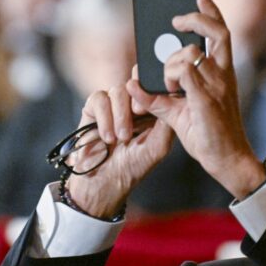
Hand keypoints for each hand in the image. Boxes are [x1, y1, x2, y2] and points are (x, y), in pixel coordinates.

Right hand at [67, 84, 174, 218]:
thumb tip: (171, 97)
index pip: (156, 88)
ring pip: (119, 90)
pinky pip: (99, 99)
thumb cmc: (133, 167)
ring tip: (122, 137)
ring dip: (121, 114)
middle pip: (137, 84)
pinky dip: (104, 117)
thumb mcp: (158, 146)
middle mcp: (133, 105)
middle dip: (138, 98)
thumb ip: (166, 121)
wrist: (104, 182)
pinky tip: (107, 137)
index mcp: (153, 112)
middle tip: (138, 113)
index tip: (154, 97)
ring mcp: (114, 106)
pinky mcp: (94, 109)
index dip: (155, 87)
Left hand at [127, 0, 264, 198]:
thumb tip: (133, 84)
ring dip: (173, 62)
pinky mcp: (207, 100)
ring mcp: (217, 87)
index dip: (211, 12)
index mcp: (221, 74)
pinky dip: (173, 76)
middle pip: (218, 32)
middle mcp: (223, 76)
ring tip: (171, 84)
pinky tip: (171, 90)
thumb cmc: (208, 136)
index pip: (220, 34)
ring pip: (192, 53)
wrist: (227, 160)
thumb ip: (157, 98)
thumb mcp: (178, 114)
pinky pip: (186, 74)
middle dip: (196, 18)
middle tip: (176, 20)